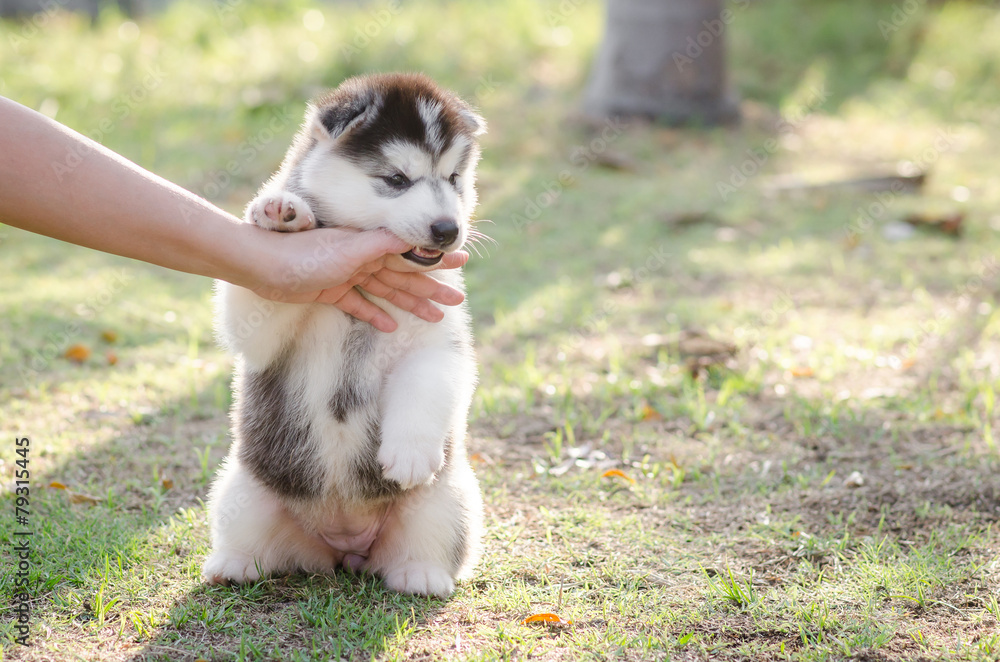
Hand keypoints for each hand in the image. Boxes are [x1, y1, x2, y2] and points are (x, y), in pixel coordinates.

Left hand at [250, 227, 468, 332]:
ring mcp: (347, 275)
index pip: (411, 253)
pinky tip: (390, 328)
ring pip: (387, 292)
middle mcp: (362, 258)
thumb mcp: (352, 248)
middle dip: (431, 288)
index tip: (461, 259)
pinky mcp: (331, 292)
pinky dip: (374, 315)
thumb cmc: (306, 254)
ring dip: (410, 305)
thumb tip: (418, 235)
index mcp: (370, 244)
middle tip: (457, 301)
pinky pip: (359, 305)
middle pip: (404, 276)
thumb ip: (385, 242)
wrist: (263, 265)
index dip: (436, 259)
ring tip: (434, 319)